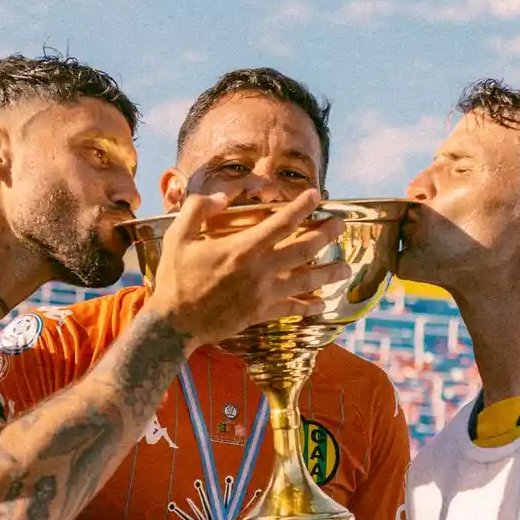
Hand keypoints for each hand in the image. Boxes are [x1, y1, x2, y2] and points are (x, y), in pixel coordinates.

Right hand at [145, 189, 349, 346]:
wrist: (174, 324)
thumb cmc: (175, 278)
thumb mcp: (177, 236)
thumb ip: (199, 209)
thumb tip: (224, 196)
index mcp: (242, 247)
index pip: (282, 222)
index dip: (303, 207)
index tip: (316, 196)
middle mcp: (259, 270)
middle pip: (304, 249)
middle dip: (327, 235)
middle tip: (342, 226)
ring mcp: (263, 294)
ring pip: (306, 281)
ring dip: (329, 273)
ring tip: (346, 268)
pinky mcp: (260, 314)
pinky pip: (291, 308)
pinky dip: (309, 306)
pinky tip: (322, 303)